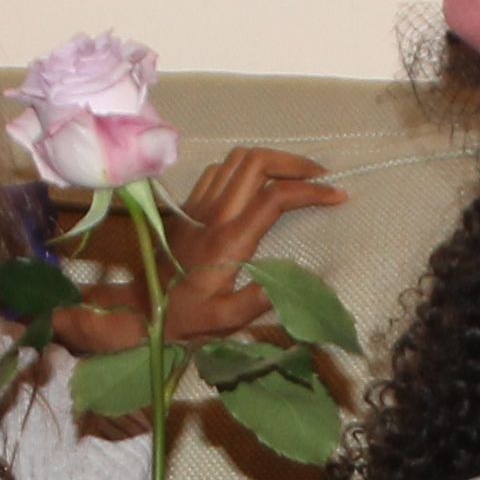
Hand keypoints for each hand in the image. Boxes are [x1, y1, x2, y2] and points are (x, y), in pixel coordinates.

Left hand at [50, 146, 344, 352]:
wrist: (142, 308)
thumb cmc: (186, 317)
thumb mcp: (223, 321)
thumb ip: (255, 303)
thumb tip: (287, 285)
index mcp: (229, 240)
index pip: (274, 198)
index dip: (310, 191)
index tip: (337, 197)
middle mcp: (213, 214)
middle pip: (256, 162)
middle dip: (294, 163)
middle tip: (320, 178)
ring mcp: (198, 204)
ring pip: (237, 159)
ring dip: (272, 160)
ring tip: (296, 176)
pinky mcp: (189, 204)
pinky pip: (220, 169)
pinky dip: (247, 168)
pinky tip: (259, 183)